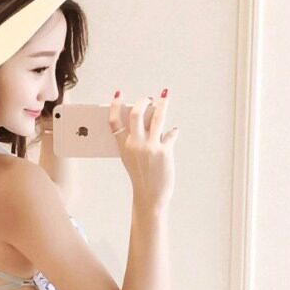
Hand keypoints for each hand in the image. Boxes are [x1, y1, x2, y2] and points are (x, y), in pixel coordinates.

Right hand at [109, 89, 178, 210]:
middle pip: (137, 113)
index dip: (115, 105)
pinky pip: (170, 133)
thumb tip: (149, 121)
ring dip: (163, 104)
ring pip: (157, 117)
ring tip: (165, 96)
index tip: (118, 94)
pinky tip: (174, 131)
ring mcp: (150, 146)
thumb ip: (137, 141)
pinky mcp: (164, 150)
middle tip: (148, 97)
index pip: (114, 122)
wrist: (150, 195)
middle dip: (143, 101)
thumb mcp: (131, 158)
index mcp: (123, 146)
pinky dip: (173, 132)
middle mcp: (135, 144)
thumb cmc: (141, 177)